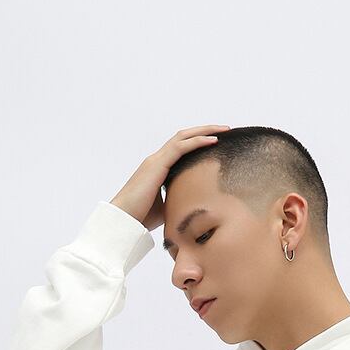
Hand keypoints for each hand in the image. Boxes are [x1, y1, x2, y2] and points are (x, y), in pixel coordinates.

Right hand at [109, 124, 232, 231]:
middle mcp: (156, 160)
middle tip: (225, 130)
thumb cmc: (142, 217)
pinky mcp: (157, 164)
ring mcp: (156, 160)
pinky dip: (197, 141)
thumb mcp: (167, 208)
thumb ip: (178, 201)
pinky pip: (180, 147)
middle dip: (204, 131)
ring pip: (183, 137)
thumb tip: (193, 208)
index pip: (181, 149)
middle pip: (183, 138)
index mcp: (158, 169)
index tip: (216, 143)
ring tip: (223, 130)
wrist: (124, 220)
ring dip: (204, 131)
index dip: (197, 143)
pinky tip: (213, 140)